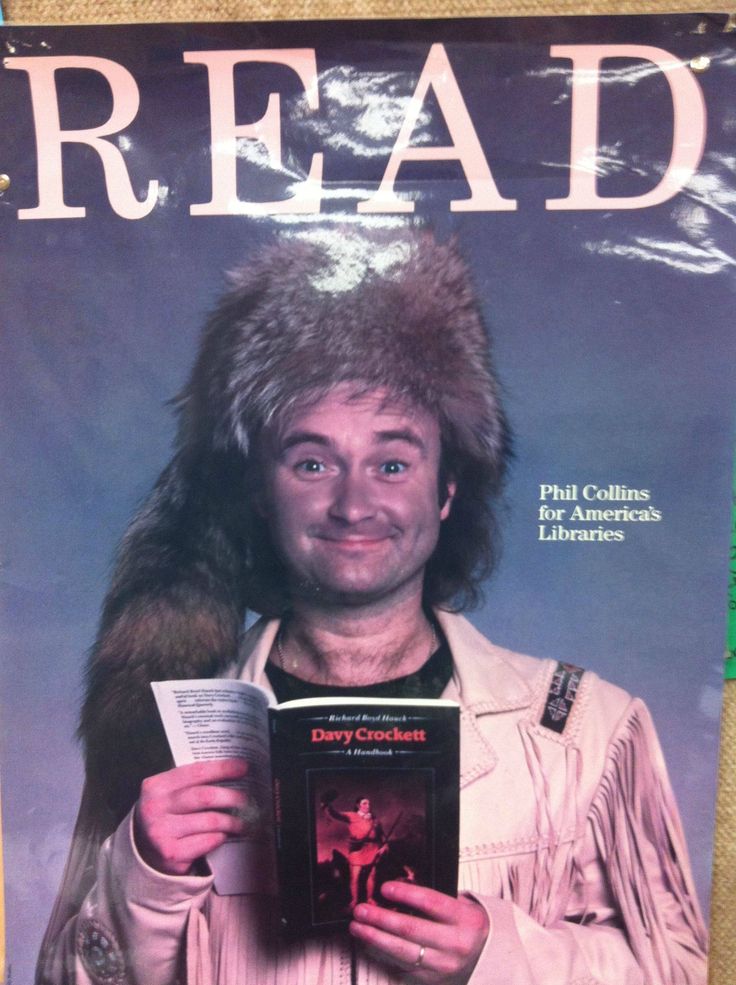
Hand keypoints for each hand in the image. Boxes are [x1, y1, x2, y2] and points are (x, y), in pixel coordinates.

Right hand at [134, 758, 248, 875]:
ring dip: (232, 821)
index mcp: (156, 786)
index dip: (222, 768)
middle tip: (247, 799)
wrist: (141, 851)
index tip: (242, 767)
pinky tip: (224, 835)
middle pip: (205, 797)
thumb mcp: (168, 794)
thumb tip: (231, 770)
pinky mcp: (172, 853)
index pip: (196, 772)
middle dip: (232, 796)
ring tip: (242, 821)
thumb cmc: (165, 815)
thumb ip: (191, 782)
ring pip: (210, 821)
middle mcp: (155, 808)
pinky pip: (208, 841)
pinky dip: (221, 837)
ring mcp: (162, 832)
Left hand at [350, 881, 488, 983]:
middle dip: (380, 918)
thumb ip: (438, 899)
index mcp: (465, 920)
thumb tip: (401, 890)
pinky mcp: (434, 981)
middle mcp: (455, 944)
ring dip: (375, 938)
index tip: (385, 888)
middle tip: (361, 910)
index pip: (431, 903)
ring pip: (402, 952)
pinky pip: (404, 968)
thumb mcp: (464, 906)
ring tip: (358, 927)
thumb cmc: (471, 926)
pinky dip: (384, 955)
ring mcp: (444, 966)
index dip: (405, 895)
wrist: (490, 958)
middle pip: (411, 929)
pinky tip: (370, 944)